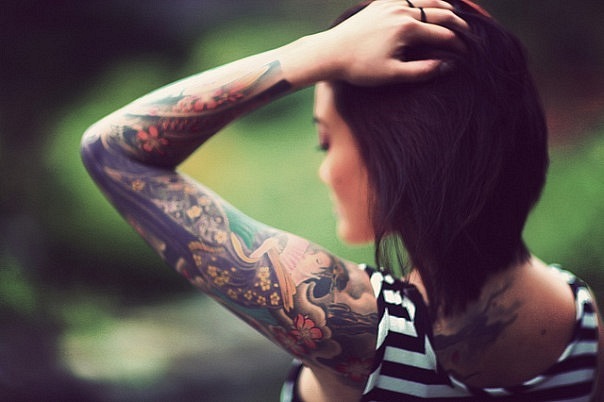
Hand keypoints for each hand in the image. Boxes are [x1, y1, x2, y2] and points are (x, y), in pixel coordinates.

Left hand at [320, 0, 468, 85]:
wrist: (330, 53)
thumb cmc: (359, 68)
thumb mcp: (392, 75)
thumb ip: (423, 71)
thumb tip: (448, 66)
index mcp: (407, 28)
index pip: (443, 34)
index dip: (458, 45)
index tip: (467, 54)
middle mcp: (401, 10)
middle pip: (441, 11)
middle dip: (458, 24)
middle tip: (469, 35)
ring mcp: (391, 3)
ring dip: (444, 7)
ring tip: (455, 19)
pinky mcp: (380, 2)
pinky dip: (424, 1)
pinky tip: (428, 9)